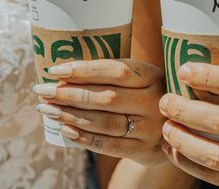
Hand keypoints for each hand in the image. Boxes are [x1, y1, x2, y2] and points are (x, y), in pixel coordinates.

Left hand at [33, 59, 166, 165]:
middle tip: (42, 91)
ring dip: (71, 115)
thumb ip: (113, 73)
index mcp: (151, 76)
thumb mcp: (140, 78)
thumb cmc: (144, 94)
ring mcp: (150, 128)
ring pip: (105, 122)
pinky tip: (65, 129)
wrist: (176, 126)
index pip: (115, 71)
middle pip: (106, 97)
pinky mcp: (144, 150)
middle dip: (69, 94)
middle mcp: (154, 101)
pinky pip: (109, 145)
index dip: (84, 70)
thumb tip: (62, 71)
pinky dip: (84, 137)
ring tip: (47, 109)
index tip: (54, 70)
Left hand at [158, 63, 218, 187]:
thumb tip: (189, 70)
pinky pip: (215, 177)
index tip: (183, 71)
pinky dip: (187, 162)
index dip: (210, 77)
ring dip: (183, 141)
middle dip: (186, 110)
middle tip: (166, 101)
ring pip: (218, 155)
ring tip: (167, 128)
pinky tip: (173, 149)